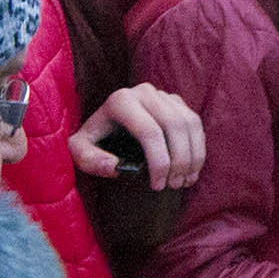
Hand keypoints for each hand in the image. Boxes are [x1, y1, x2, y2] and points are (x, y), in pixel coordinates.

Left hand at [71, 84, 205, 190]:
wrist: (106, 126)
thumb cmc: (94, 140)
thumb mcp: (81, 151)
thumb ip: (89, 160)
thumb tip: (113, 166)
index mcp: (121, 101)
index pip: (150, 132)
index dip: (159, 162)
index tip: (158, 186)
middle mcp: (144, 92)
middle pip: (174, 126)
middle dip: (179, 160)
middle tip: (175, 185)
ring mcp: (163, 95)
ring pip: (189, 124)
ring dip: (193, 156)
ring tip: (185, 181)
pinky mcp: (176, 102)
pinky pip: (195, 123)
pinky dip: (197, 148)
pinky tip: (191, 170)